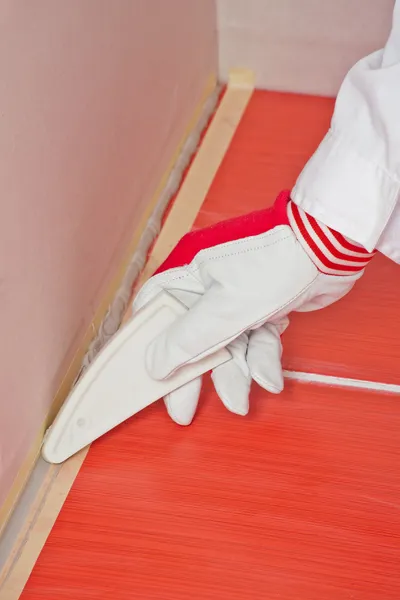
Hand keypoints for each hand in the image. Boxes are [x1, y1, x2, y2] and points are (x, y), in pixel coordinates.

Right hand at [133, 190, 371, 423]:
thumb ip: (188, 339)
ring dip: (235, 373)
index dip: (148, 348)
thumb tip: (154, 364)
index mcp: (187, 275)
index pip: (154, 314)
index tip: (146, 380)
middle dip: (192, 376)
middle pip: (189, 338)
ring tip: (241, 402)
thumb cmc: (276, 261)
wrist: (330, 247)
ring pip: (226, 345)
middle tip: (184, 410)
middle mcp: (207, 286)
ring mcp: (236, 297)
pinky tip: (270, 378)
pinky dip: (262, 358)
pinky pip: (255, 340)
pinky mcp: (262, 307)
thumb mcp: (225, 308)